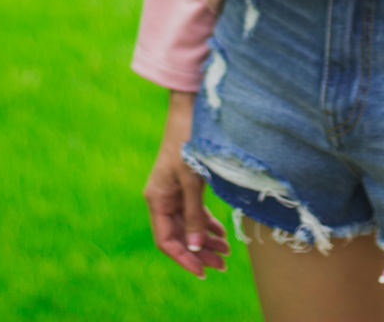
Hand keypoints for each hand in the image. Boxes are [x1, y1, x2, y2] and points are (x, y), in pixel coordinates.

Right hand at [143, 92, 230, 279]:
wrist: (191, 111)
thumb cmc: (188, 142)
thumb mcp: (192, 180)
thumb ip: (195, 214)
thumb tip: (196, 247)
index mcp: (157, 200)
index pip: (167, 240)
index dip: (184, 257)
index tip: (202, 271)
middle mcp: (163, 199)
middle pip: (180, 235)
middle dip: (200, 252)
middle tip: (222, 266)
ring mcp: (174, 192)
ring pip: (190, 225)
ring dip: (206, 240)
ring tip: (226, 253)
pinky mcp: (186, 184)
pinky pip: (195, 212)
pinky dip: (208, 223)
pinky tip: (222, 233)